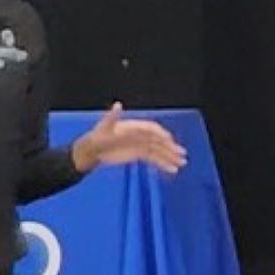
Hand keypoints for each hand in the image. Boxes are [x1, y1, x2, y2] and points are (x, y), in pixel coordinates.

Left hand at [72, 103, 187, 175]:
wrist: (93, 150)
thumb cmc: (98, 137)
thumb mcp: (104, 128)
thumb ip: (112, 118)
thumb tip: (117, 105)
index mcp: (134, 126)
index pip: (151, 128)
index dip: (160, 133)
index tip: (169, 139)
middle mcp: (140, 134)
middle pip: (158, 140)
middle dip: (170, 147)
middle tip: (181, 154)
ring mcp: (140, 144)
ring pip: (159, 151)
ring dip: (170, 157)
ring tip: (181, 164)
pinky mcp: (139, 154)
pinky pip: (154, 159)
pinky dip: (163, 164)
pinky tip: (172, 170)